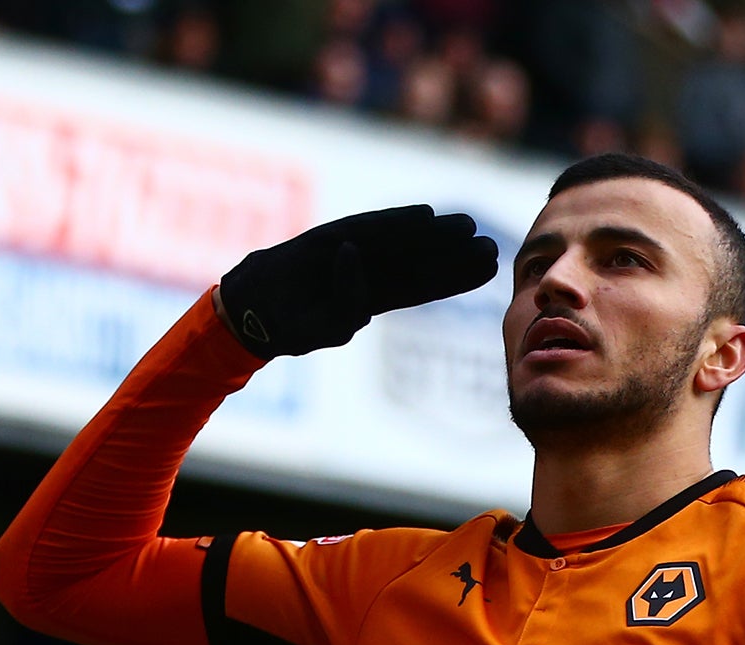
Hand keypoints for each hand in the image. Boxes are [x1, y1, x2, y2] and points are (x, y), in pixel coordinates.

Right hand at [217, 205, 498, 358]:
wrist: (253, 311)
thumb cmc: (292, 326)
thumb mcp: (328, 327)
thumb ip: (347, 303)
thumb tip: (355, 255)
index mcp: (377, 297)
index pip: (426, 286)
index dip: (457, 278)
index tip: (490, 269)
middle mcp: (371, 271)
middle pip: (423, 261)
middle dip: (456, 254)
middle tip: (491, 246)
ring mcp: (351, 253)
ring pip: (401, 242)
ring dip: (435, 234)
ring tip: (467, 227)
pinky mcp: (328, 238)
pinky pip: (365, 227)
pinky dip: (392, 220)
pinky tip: (423, 216)